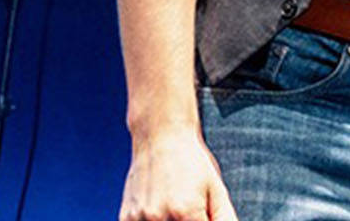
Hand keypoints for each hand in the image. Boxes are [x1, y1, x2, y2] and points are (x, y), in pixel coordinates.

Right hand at [119, 124, 236, 220]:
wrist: (161, 137)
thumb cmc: (193, 163)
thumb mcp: (216, 189)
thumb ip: (224, 217)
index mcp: (186, 212)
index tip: (203, 215)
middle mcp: (158, 217)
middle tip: (191, 210)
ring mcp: (139, 218)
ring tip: (177, 207)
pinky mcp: (125, 218)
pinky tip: (162, 210)